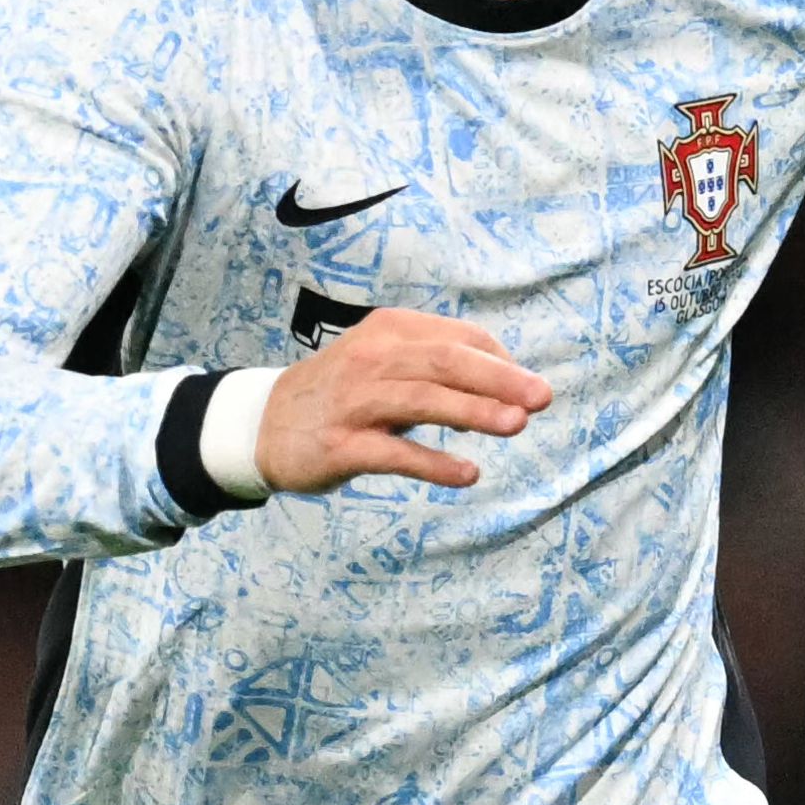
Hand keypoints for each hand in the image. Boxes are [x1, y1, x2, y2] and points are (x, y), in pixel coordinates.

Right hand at [255, 309, 552, 493]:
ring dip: (474, 411)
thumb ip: (437, 363)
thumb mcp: (384, 360)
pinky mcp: (341, 446)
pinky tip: (468, 474)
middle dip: (499, 378)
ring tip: (517, 426)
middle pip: (446, 362)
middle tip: (542, 396)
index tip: (526, 386)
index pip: (458, 338)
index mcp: (390, 330)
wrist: (262, 424)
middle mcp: (372, 359)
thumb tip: (508, 378)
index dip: (500, 360)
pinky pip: (394, 453)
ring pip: (423, 400)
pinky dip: (433, 462)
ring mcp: (355, 402)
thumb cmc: (341, 392)